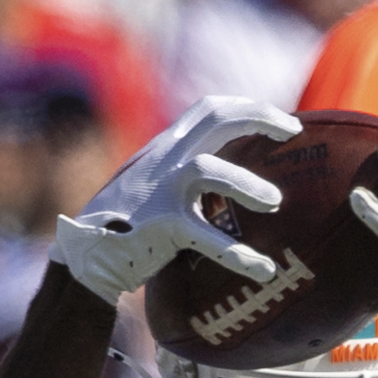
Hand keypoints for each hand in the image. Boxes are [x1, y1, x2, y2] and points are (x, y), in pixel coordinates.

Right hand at [52, 96, 298, 300]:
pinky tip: (264, 270)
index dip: (247, 108)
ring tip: (275, 202)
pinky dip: (239, 255)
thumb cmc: (124, 224)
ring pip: (209, 169)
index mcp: (164, 148)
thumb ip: (184, 176)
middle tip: (292, 131)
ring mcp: (161, 192)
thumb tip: (228, 180)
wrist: (85, 255)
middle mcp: (163, 160)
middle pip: (214, 118)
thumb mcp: (153, 185)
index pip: (208, 110)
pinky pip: (207, 238)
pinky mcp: (161, 228)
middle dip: (258, 116)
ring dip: (246, 183)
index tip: (280, 121)